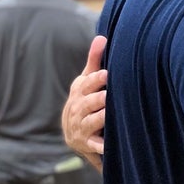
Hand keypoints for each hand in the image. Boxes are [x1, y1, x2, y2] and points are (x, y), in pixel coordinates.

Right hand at [62, 36, 107, 171]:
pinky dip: (101, 146)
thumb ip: (94, 60)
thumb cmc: (86, 99)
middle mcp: (79, 108)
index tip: (106, 74)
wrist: (73, 131)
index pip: (87, 84)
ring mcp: (82, 126)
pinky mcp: (88, 143)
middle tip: (109, 95)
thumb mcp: (87, 80)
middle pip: (89, 102)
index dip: (96, 79)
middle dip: (99, 99)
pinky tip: (108, 146)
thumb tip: (102, 37)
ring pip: (92, 121)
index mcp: (80, 91)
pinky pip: (95, 145)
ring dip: (101, 118)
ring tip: (110, 114)